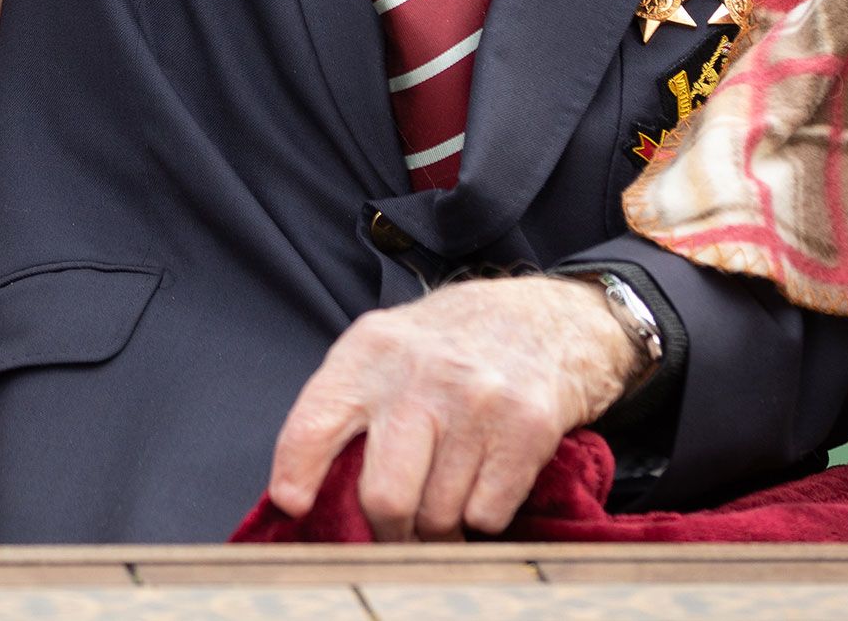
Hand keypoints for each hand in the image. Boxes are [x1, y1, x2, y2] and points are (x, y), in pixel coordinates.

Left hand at [268, 276, 644, 541]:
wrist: (552, 316)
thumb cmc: (455, 344)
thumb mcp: (391, 347)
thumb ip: (350, 403)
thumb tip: (305, 492)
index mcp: (372, 349)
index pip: (314, 423)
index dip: (296, 473)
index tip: (295, 503)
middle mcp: (420, 372)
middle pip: (383, 497)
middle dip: (389, 531)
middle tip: (398, 530)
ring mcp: (476, 398)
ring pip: (438, 517)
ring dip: (441, 525)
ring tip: (450, 492)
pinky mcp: (526, 425)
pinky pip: (487, 516)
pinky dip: (484, 516)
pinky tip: (487, 477)